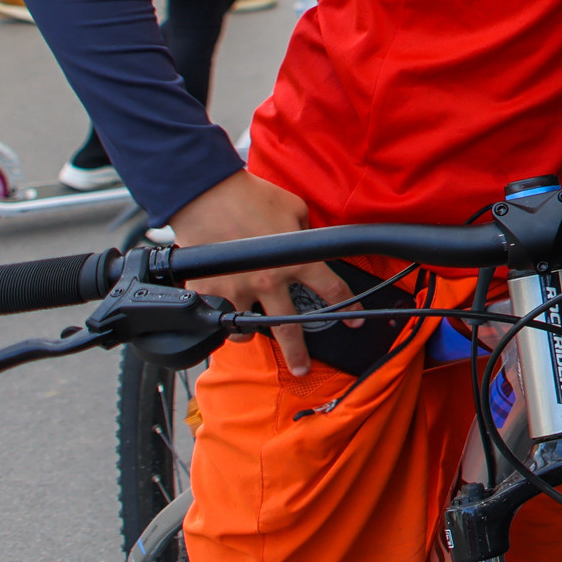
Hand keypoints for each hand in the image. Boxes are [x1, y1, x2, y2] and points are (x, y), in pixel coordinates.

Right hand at [167, 169, 352, 375]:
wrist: (207, 194)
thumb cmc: (252, 196)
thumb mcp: (294, 209)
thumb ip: (305, 233)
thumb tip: (308, 244)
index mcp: (297, 260)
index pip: (332, 289)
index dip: (348, 306)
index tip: (354, 319)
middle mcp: (270, 281)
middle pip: (290, 327)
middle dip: (299, 353)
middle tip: (303, 368)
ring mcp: (238, 289)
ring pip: (248, 328)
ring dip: (252, 334)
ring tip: (252, 336)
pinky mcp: (209, 290)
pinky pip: (216, 316)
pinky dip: (220, 319)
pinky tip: (222, 318)